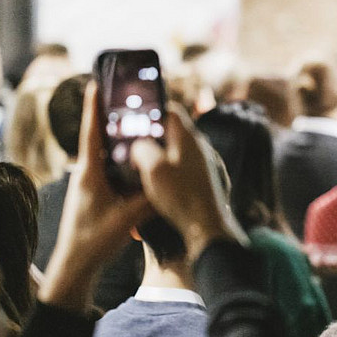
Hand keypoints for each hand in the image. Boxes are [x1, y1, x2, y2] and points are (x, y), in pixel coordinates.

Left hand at [38, 82, 150, 312]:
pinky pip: (109, 171)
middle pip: (100, 139)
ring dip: (118, 142)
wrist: (74, 267)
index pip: (91, 132)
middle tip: (127, 100)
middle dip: (113, 119)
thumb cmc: (94, 240)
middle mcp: (85, 174)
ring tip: (137, 126)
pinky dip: (121, 162)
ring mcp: (88, 185)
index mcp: (89, 172)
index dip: (94, 107)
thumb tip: (167, 177)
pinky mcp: (93, 196)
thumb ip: (149, 196)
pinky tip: (137, 162)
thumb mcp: (128, 217)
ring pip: (105, 156)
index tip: (95, 83)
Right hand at [131, 103, 244, 261]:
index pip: (170, 110)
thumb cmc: (181, 195)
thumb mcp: (153, 168)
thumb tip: (138, 146)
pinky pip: (179, 167)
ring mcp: (201, 162)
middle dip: (150, 137)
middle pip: (170, 131)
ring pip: (174, 150)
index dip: (150, 111)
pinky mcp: (201, 179)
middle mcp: (198, 146)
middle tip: (130, 148)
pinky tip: (154, 185)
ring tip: (138, 168)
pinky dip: (165, 171)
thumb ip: (142, 148)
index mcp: (187, 137)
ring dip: (156, 156)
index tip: (134, 121)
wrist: (206, 226)